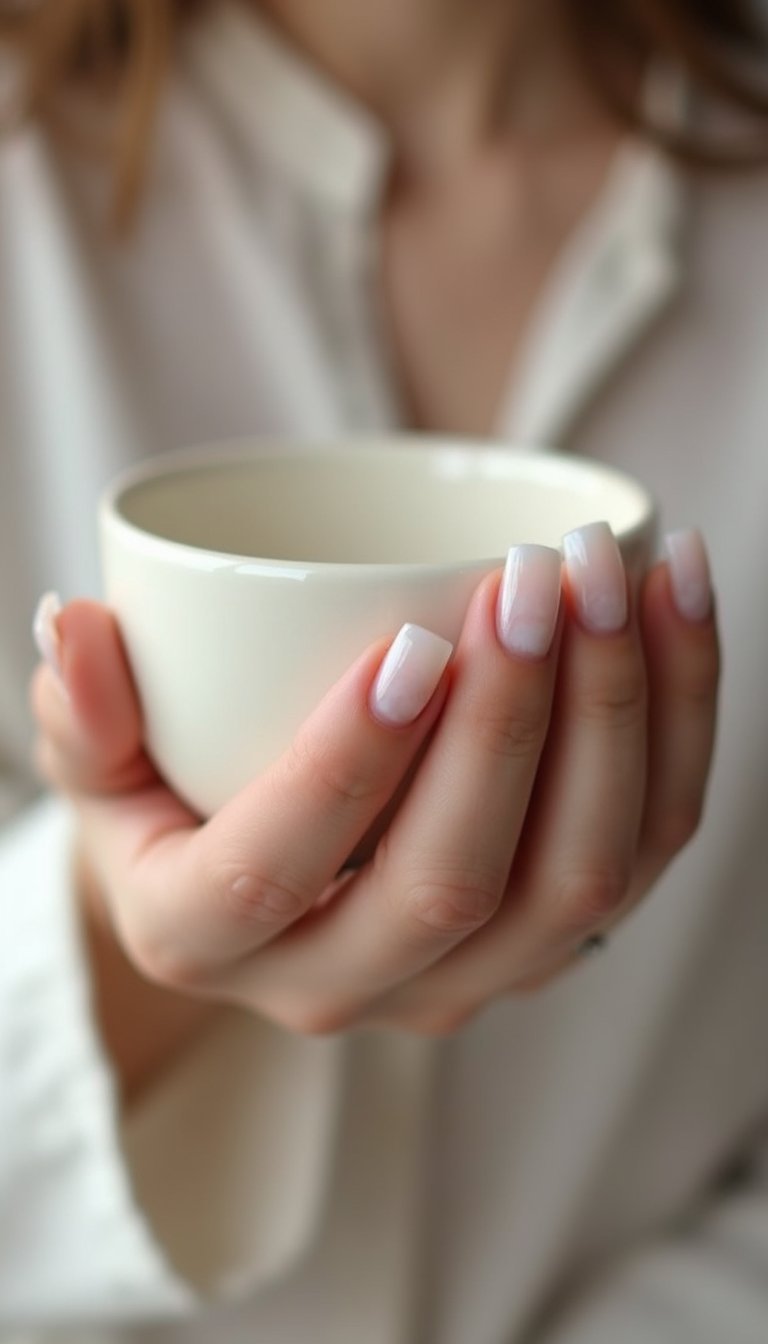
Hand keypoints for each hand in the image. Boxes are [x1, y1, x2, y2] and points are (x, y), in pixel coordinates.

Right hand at [30, 524, 718, 1036]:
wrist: (266, 895)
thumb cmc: (174, 810)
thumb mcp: (99, 771)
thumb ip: (86, 713)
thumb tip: (72, 625)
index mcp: (208, 940)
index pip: (273, 874)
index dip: (344, 769)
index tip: (406, 644)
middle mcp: (344, 985)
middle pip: (451, 885)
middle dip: (507, 726)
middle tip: (530, 578)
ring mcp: (466, 978)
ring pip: (576, 881)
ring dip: (617, 718)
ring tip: (622, 574)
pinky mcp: (554, 938)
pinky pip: (647, 846)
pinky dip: (680, 722)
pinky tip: (675, 601)